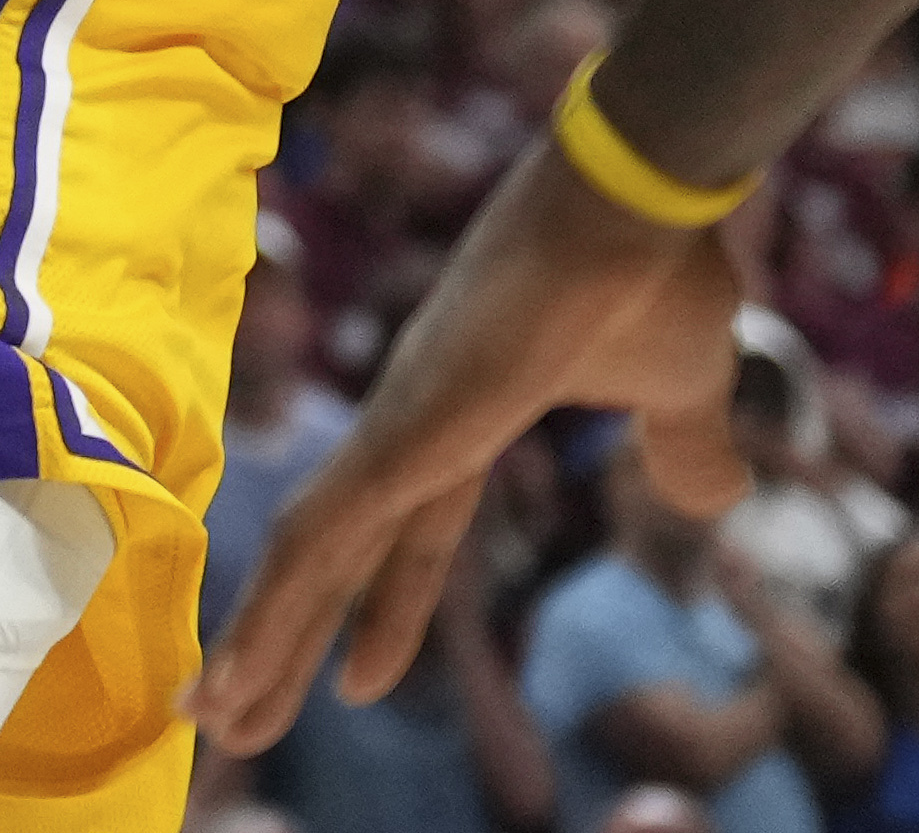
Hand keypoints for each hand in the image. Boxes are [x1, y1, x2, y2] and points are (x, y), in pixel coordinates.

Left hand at [194, 144, 749, 748]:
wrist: (642, 193)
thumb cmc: (657, 271)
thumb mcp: (685, 394)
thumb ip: (682, 451)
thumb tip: (711, 499)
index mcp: (468, 421)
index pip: (414, 537)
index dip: (384, 609)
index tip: (357, 682)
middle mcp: (413, 425)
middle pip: (334, 557)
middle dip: (281, 644)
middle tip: (222, 724)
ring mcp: (403, 423)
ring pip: (310, 552)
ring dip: (261, 642)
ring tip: (208, 723)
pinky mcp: (406, 425)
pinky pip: (329, 525)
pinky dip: (282, 596)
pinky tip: (242, 656)